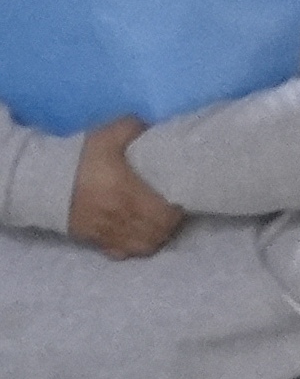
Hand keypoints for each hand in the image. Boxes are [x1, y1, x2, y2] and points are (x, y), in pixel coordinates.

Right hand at [68, 120, 178, 259]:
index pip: (166, 215)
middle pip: (159, 233)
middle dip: (170, 225)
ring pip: (143, 246)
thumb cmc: (78, 159)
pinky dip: (133, 248)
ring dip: (156, 238)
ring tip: (158, 226)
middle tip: (172, 212)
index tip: (179, 200)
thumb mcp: (105, 136)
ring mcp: (108, 232)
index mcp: (129, 194)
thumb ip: (131, 127)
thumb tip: (150, 125)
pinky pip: (121, 253)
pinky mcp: (94, 239)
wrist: (41, 180)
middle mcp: (121, 218)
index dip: (177, 211)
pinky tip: (136, 237)